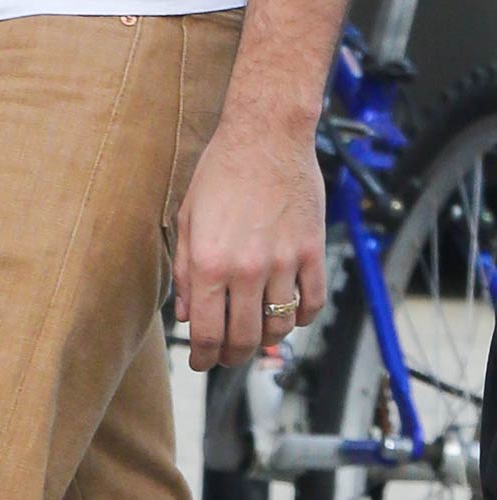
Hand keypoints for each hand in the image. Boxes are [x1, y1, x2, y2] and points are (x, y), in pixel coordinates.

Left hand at [173, 115, 326, 370]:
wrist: (266, 136)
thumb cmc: (221, 171)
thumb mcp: (188, 218)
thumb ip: (187, 271)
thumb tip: (188, 315)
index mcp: (211, 262)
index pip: (208, 332)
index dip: (203, 357)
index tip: (202, 363)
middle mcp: (248, 269)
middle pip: (245, 338)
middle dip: (232, 356)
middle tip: (227, 355)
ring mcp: (284, 263)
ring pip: (279, 327)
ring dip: (266, 339)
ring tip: (256, 333)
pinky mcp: (312, 252)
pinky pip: (312, 304)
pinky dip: (301, 318)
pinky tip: (289, 312)